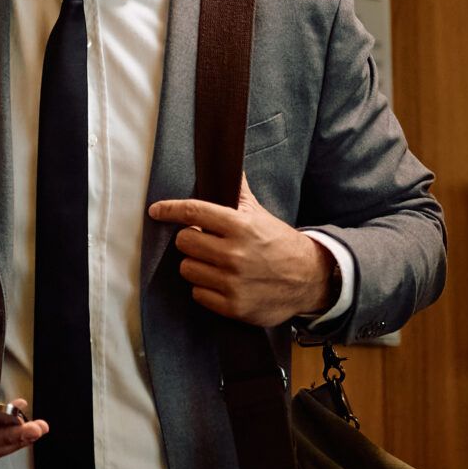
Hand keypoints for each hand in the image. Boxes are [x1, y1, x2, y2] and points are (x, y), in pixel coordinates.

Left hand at [149, 175, 337, 325]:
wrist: (311, 279)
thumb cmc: (279, 243)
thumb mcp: (260, 214)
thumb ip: (238, 192)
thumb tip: (229, 162)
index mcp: (240, 226)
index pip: (193, 211)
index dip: (169, 209)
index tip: (156, 211)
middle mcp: (235, 253)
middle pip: (184, 242)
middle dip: (191, 240)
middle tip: (205, 242)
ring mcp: (233, 282)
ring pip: (187, 268)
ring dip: (196, 265)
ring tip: (214, 264)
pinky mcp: (234, 306)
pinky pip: (197, 293)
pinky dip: (205, 289)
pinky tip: (221, 283)